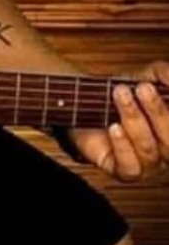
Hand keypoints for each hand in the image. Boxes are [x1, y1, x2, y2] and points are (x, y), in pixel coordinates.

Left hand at [69, 61, 168, 180]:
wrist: (85, 104)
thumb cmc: (124, 92)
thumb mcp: (147, 75)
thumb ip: (164, 73)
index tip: (153, 87)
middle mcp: (166, 150)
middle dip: (157, 111)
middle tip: (142, 88)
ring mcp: (147, 163)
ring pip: (148, 148)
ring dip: (134, 118)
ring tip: (120, 94)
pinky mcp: (124, 170)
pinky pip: (129, 166)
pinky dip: (122, 145)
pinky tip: (114, 127)